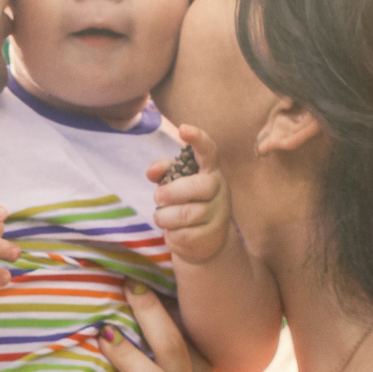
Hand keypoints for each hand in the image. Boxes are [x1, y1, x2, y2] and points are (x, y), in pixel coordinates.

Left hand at [151, 125, 234, 262]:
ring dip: (164, 216)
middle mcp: (219, 189)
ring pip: (185, 214)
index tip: (183, 129)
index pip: (209, 151)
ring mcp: (219, 214)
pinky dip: (171, 234)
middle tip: (158, 198)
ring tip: (163, 216)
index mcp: (210, 171)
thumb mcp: (175, 184)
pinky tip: (175, 232)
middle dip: (171, 193)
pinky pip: (183, 234)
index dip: (197, 139)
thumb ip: (164, 171)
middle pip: (197, 187)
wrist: (206, 242)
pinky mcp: (212, 236)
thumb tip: (153, 171)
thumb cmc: (186, 204)